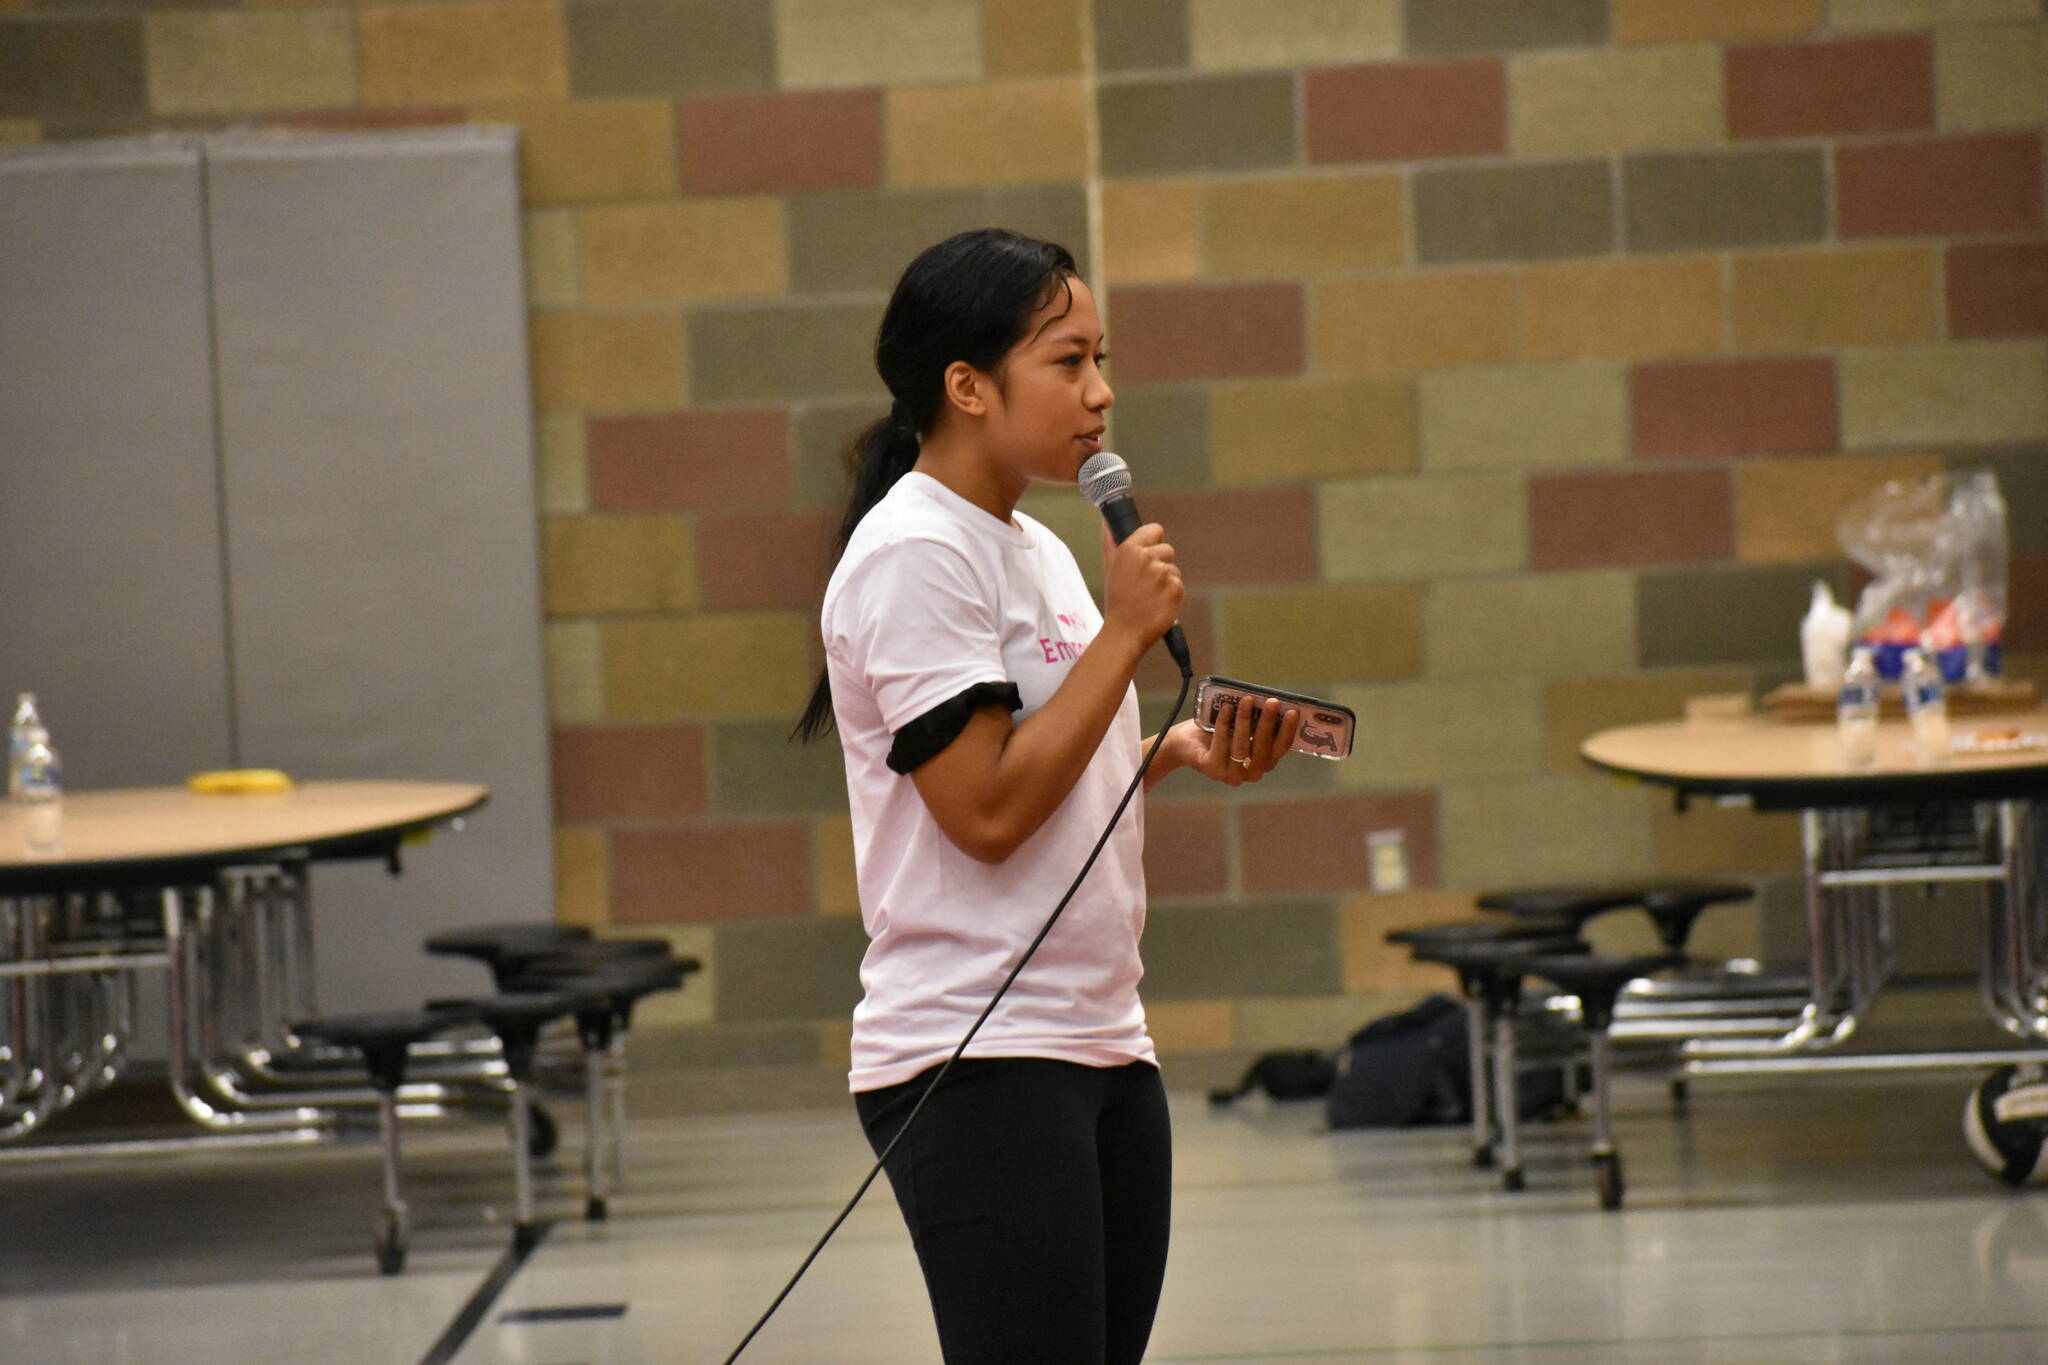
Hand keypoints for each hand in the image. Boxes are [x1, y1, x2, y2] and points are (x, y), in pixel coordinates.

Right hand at [1100, 522, 1183, 649]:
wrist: (1125, 632)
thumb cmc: (1117, 600)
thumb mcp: (1111, 569)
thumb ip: (1110, 542)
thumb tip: (1107, 522)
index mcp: (1130, 549)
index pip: (1155, 530)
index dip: (1153, 542)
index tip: (1148, 554)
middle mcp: (1148, 558)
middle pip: (1167, 550)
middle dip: (1160, 564)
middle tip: (1145, 584)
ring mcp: (1163, 573)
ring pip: (1173, 570)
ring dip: (1165, 582)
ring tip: (1150, 597)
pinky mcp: (1176, 588)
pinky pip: (1179, 585)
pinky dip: (1172, 595)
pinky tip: (1158, 604)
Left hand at [1177, 695, 1299, 787]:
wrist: (1185, 741)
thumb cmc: (1219, 730)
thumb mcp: (1242, 724)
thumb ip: (1258, 720)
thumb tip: (1274, 702)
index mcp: (1263, 763)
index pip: (1280, 749)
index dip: (1287, 731)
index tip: (1293, 711)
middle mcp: (1250, 774)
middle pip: (1263, 750)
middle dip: (1269, 724)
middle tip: (1272, 702)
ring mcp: (1231, 775)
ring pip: (1243, 748)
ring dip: (1246, 721)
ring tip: (1247, 700)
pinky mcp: (1212, 770)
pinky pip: (1221, 746)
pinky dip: (1224, 725)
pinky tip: (1227, 709)